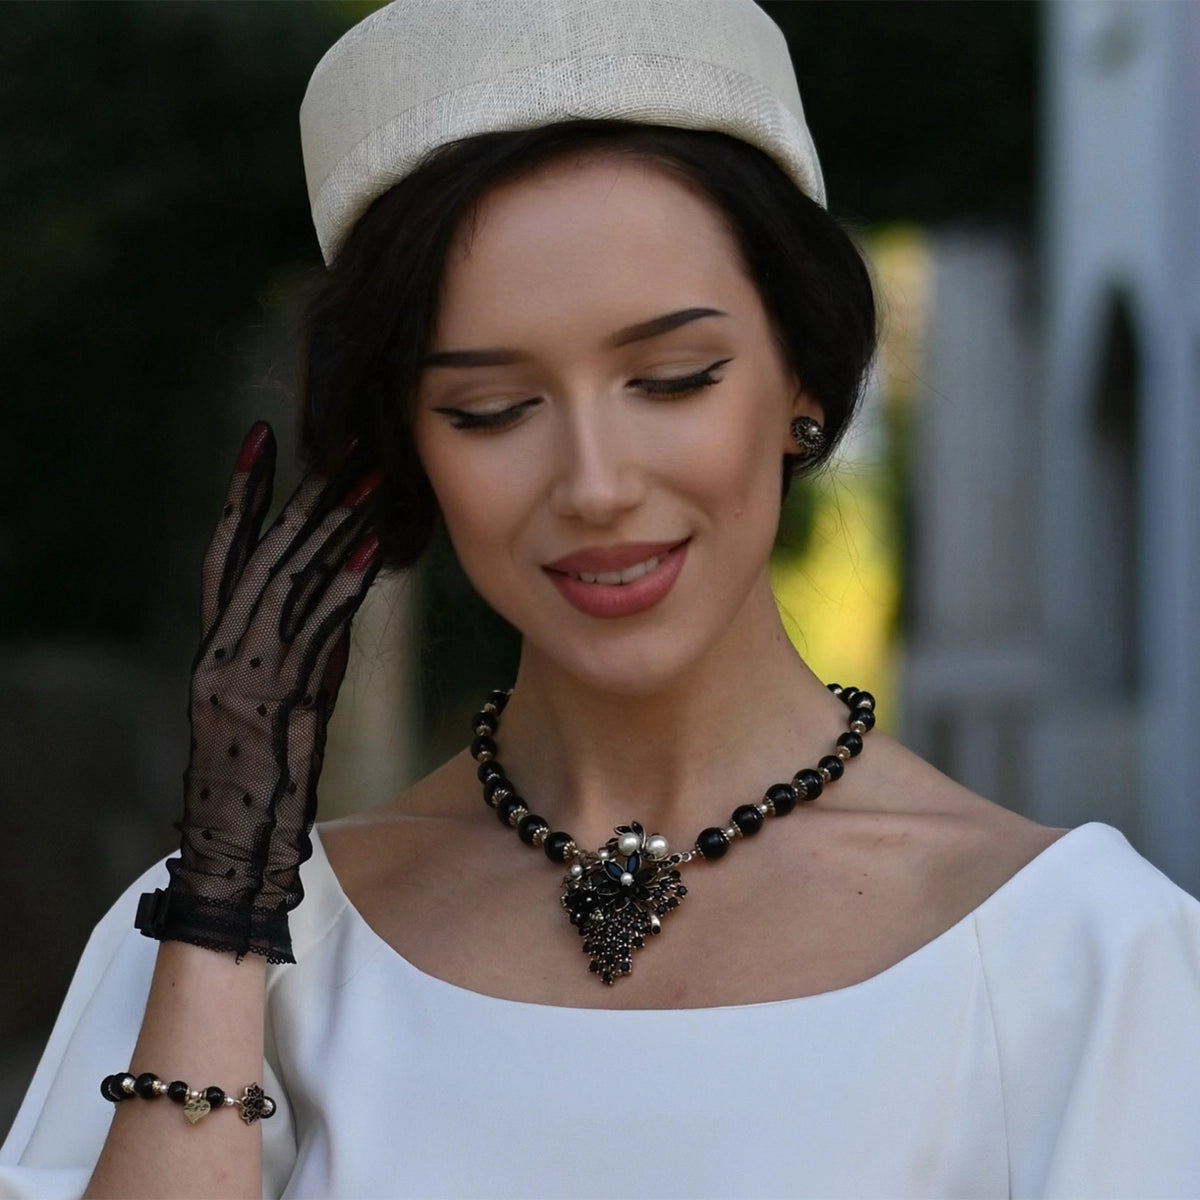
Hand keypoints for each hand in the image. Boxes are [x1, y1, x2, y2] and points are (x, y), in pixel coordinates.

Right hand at [136, 421, 382, 961]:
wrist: (238, 848)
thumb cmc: (259, 778)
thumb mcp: (272, 702)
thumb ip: (299, 646)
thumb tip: (341, 592)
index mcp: (215, 648)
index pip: (224, 553)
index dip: (241, 493)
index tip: (263, 438)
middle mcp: (223, 651)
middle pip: (266, 554)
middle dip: (308, 495)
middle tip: (348, 442)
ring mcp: (246, 673)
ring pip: (291, 581)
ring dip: (335, 527)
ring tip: (373, 477)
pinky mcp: (278, 700)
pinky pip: (317, 632)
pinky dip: (345, 587)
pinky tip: (375, 549)